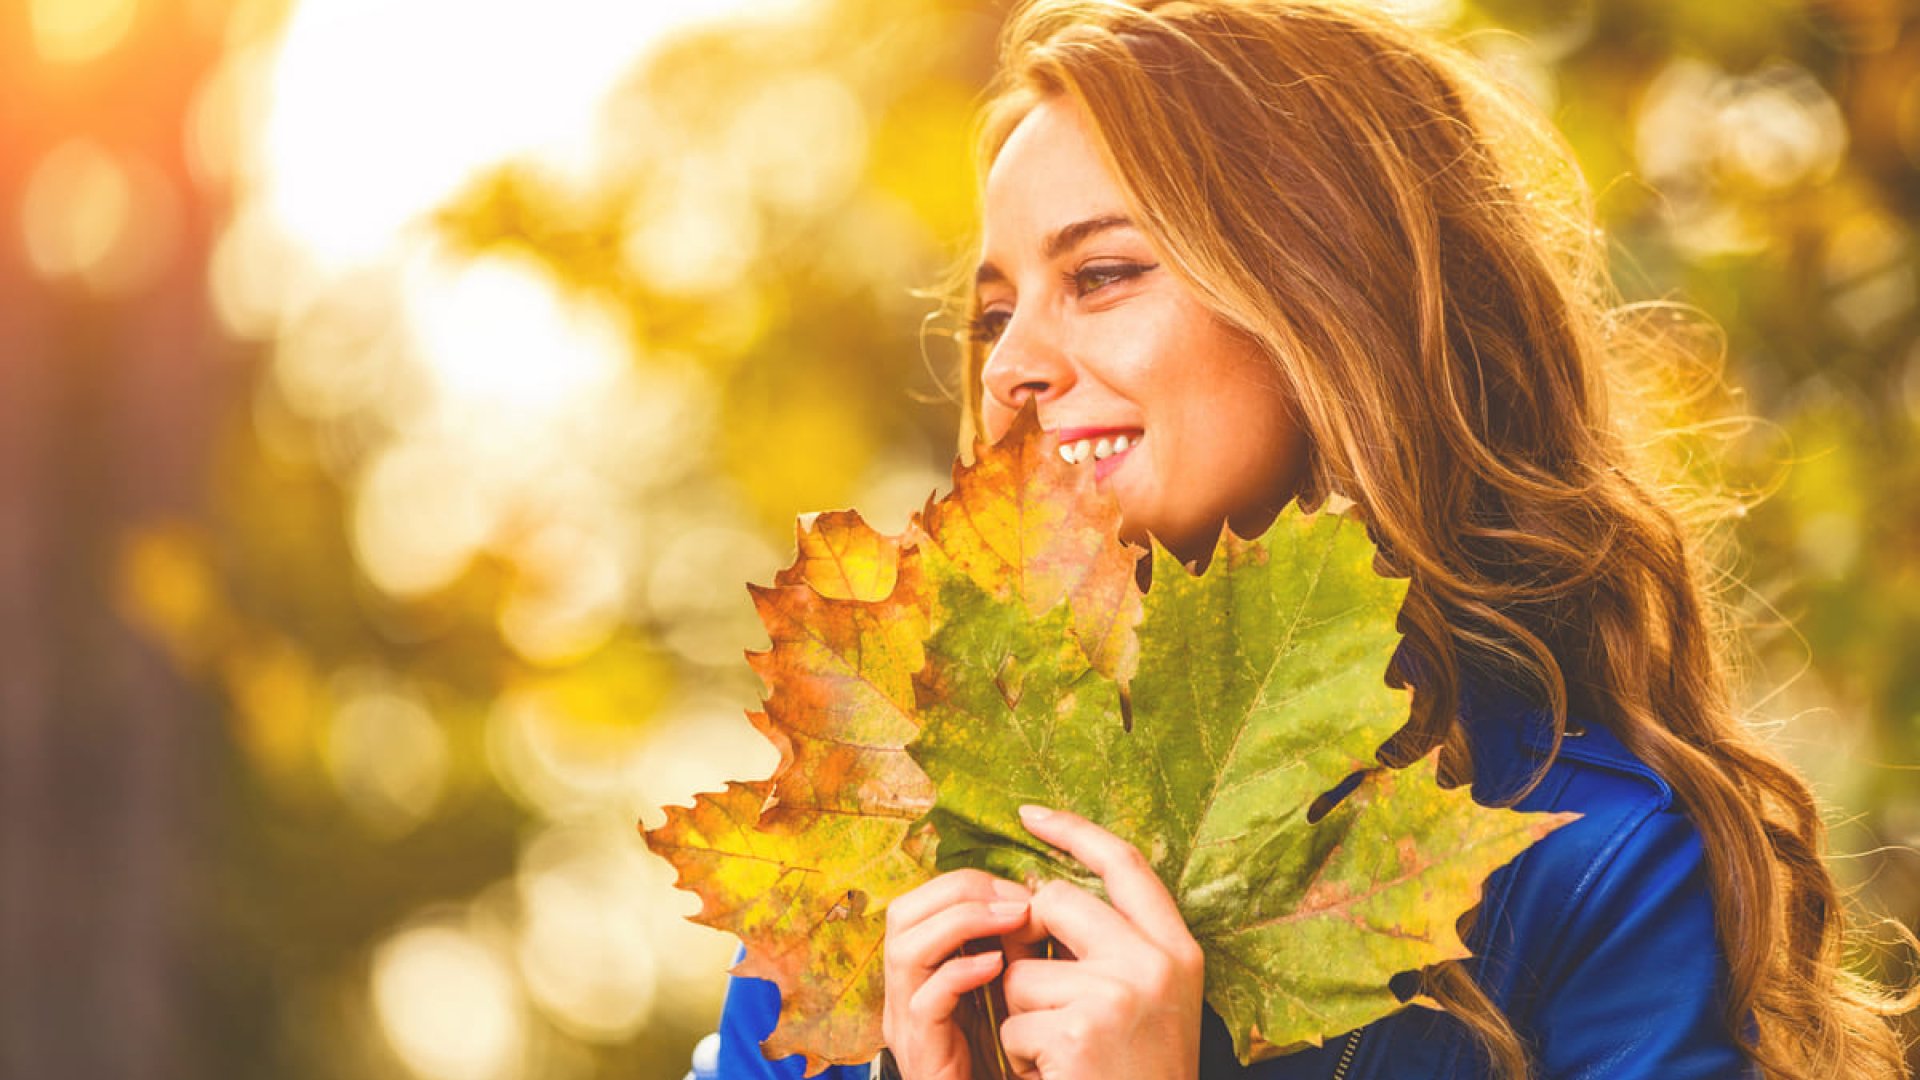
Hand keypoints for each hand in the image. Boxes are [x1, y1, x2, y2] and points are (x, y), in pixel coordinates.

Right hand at [883, 869, 1033, 1079]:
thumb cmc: (1010, 1059)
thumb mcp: (1009, 991)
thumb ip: (1013, 949)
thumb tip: (1041, 898)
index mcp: (924, 970)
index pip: (923, 900)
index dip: (970, 884)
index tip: (1022, 891)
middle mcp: (905, 991)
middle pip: (904, 912)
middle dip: (963, 892)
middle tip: (1017, 900)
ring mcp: (906, 1022)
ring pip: (905, 947)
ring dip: (963, 922)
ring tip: (1014, 920)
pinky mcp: (921, 1051)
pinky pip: (925, 1000)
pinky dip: (961, 974)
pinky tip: (999, 967)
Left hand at [997, 805, 1203, 1079]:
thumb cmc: (1140, 1073)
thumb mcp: (1151, 1001)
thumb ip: (1115, 947)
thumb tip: (1041, 897)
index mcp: (1177, 949)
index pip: (1125, 864)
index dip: (1075, 830)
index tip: (1031, 814)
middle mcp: (1153, 962)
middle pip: (1055, 904)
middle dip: (1032, 946)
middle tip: (1053, 1001)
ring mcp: (1116, 994)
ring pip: (1022, 972)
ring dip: (1024, 1017)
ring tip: (1064, 1054)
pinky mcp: (1077, 1030)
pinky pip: (1013, 1024)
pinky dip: (1020, 1056)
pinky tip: (1056, 1075)